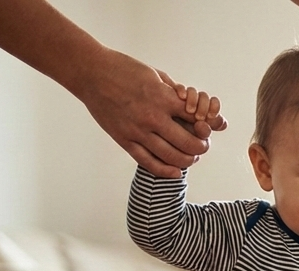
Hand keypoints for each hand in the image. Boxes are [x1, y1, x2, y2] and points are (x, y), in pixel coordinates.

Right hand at [75, 50, 226, 177]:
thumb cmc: (124, 69)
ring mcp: (137, 131)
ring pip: (171, 157)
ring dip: (187, 161)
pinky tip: (176, 172)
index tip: (208, 128)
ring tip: (191, 158)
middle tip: (202, 147)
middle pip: (189, 143)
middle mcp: (152, 117)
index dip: (208, 126)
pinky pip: (148, 162)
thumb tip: (191, 102)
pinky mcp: (123, 140)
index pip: (196, 119)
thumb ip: (173, 91)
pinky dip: (165, 171)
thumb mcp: (154, 74)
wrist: (91, 73)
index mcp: (163, 97)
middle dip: (201, 147)